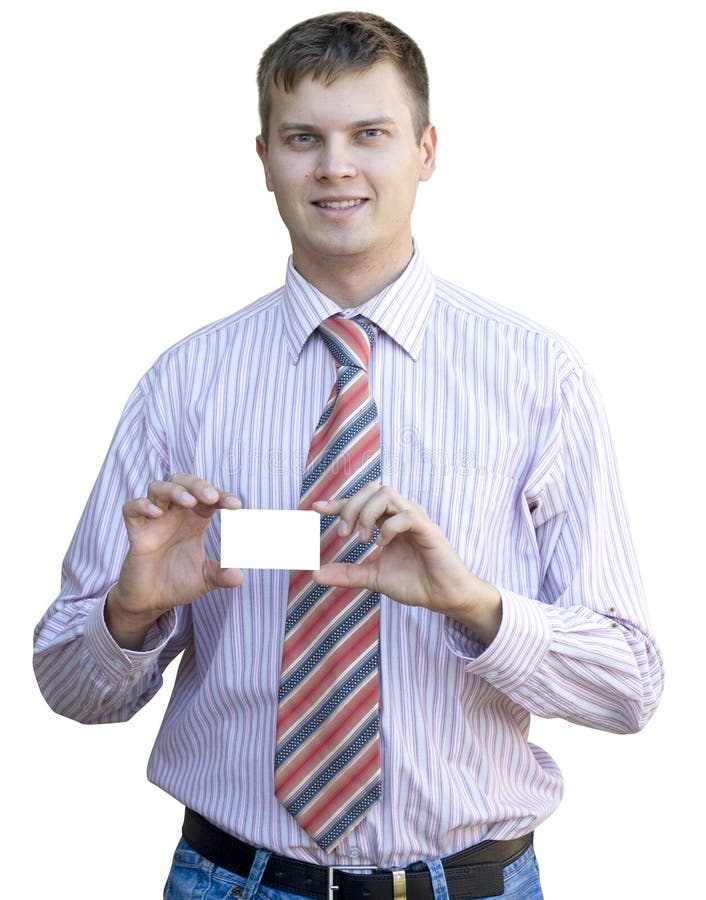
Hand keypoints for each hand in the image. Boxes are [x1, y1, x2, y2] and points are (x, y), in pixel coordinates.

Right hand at [105, 474, 242, 647]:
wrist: (151, 601)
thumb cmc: (177, 582)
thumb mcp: (204, 579)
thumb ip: (220, 574)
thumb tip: (239, 577)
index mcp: (194, 520)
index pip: (208, 497)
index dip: (222, 496)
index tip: (236, 505)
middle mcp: (174, 515)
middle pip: (182, 482)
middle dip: (197, 484)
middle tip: (211, 497)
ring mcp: (154, 521)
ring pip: (158, 488)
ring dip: (174, 490)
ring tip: (189, 502)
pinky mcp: (136, 532)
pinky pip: (131, 509)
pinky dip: (142, 506)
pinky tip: (156, 514)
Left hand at [312, 484, 501, 644]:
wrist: (444, 598)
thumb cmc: (415, 583)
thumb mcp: (374, 578)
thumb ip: (347, 573)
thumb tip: (315, 574)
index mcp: (388, 522)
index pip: (360, 503)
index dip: (338, 503)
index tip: (315, 509)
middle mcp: (401, 514)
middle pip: (371, 490)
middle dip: (351, 507)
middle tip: (342, 534)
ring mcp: (415, 519)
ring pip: (386, 494)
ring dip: (367, 514)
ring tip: (361, 540)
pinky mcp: (428, 529)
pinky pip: (405, 516)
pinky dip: (388, 527)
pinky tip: (381, 545)